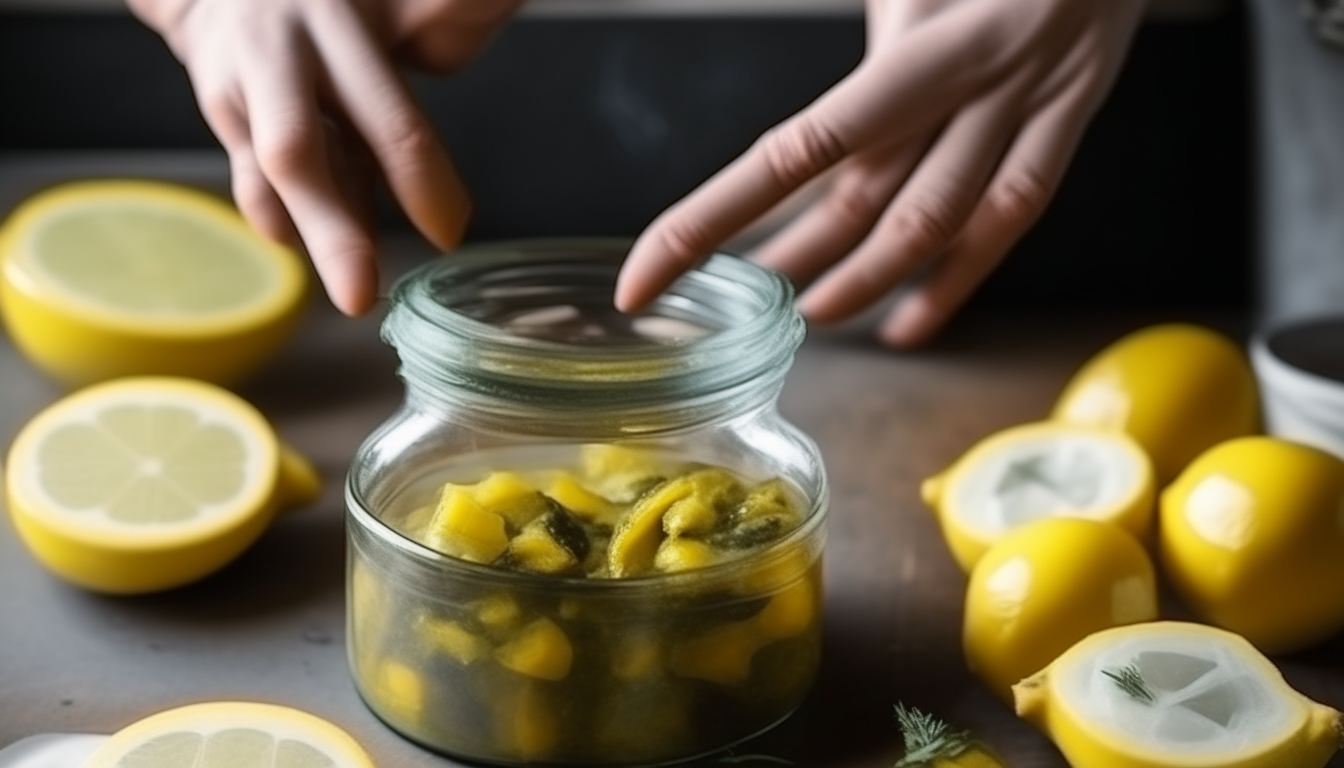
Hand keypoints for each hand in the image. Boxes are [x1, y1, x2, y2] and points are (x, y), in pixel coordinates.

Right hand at [128, 0, 522, 314]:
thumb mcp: (397, 3)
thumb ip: (454, 17)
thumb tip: (502, 30)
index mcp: (336, 23)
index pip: (387, 118)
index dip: (421, 181)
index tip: (449, 231)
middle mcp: (277, 53)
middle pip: (295, 153)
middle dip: (332, 232)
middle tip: (359, 296)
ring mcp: (236, 88)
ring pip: (269, 177)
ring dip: (315, 233)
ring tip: (355, 283)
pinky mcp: (221, 118)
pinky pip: (257, 183)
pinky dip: (292, 217)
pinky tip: (318, 237)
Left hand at [615, 0, 1147, 346]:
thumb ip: (865, 19)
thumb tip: (778, 118)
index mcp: (917, 46)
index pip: (792, 153)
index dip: (711, 221)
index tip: (648, 274)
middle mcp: (972, 83)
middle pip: (862, 201)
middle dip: (791, 258)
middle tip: (736, 297)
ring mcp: (1029, 107)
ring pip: (938, 224)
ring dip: (868, 279)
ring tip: (814, 312)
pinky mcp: (1070, 120)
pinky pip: (1012, 220)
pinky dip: (957, 281)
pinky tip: (909, 322)